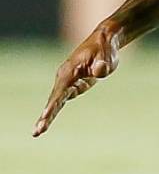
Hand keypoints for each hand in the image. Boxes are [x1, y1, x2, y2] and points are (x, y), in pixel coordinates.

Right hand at [33, 22, 121, 136]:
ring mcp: (68, 82)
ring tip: (38, 131)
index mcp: (70, 70)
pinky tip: (45, 122)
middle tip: (37, 131)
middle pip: (54, 99)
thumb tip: (98, 72)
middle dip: (46, 115)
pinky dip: (53, 110)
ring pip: (56, 101)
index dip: (54, 104)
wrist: (103, 42)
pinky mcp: (73, 85)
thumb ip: (102, 65)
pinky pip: (61, 100)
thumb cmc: (104, 49)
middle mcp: (65, 77)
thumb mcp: (106, 56)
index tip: (46, 115)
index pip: (61, 90)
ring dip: (47, 116)